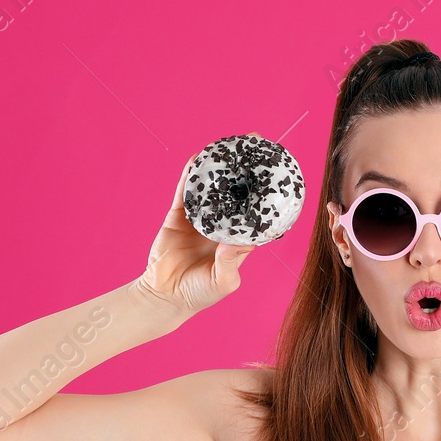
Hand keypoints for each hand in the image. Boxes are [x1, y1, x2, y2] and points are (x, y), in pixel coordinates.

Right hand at [137, 138, 258, 315]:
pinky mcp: (178, 216)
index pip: (254, 211)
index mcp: (236, 239)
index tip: (276, 173)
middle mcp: (221, 225)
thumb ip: (231, 262)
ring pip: (211, 187)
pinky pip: (185, 191)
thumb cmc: (199, 293)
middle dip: (246, 169)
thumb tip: (239, 241)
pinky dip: (190, 174)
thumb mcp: (223, 281)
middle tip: (257, 144)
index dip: (264, 193)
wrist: (165, 296)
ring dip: (219, 166)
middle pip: (236, 191)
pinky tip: (198, 157)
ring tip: (230, 144)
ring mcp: (200, 218)